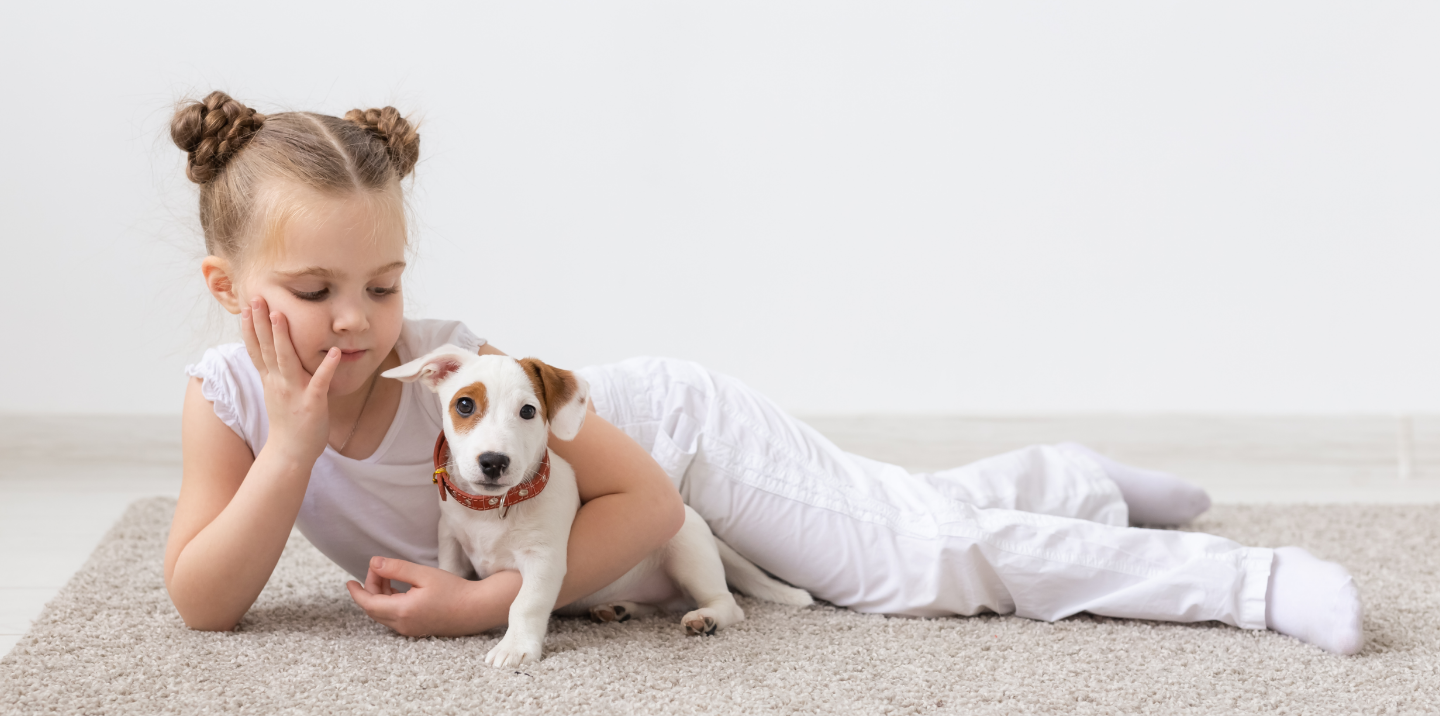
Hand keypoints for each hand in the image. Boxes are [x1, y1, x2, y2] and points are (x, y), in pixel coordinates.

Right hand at [239, 296, 340, 463]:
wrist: (290, 453)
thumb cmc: (287, 420)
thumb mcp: (276, 391)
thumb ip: (274, 370)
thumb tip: (273, 350)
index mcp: (270, 379)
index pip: (256, 348)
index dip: (251, 326)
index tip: (247, 305)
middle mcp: (278, 382)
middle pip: (267, 348)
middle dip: (261, 323)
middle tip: (257, 298)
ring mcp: (294, 392)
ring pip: (286, 360)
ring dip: (283, 337)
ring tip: (282, 314)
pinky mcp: (312, 403)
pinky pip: (320, 382)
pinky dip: (327, 367)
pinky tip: (334, 351)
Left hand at [346, 556, 522, 636]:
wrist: (476, 609)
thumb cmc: (453, 590)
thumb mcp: (423, 574)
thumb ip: (396, 569)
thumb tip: (373, 563)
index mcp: (402, 611)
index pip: (368, 603)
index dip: (357, 592)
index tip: (349, 582)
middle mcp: (403, 625)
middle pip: (373, 609)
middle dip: (370, 589)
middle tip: (377, 570)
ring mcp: (410, 630)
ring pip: (383, 615)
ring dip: (380, 597)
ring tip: (388, 577)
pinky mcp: (417, 630)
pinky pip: (394, 618)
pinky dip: (389, 604)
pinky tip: (398, 590)